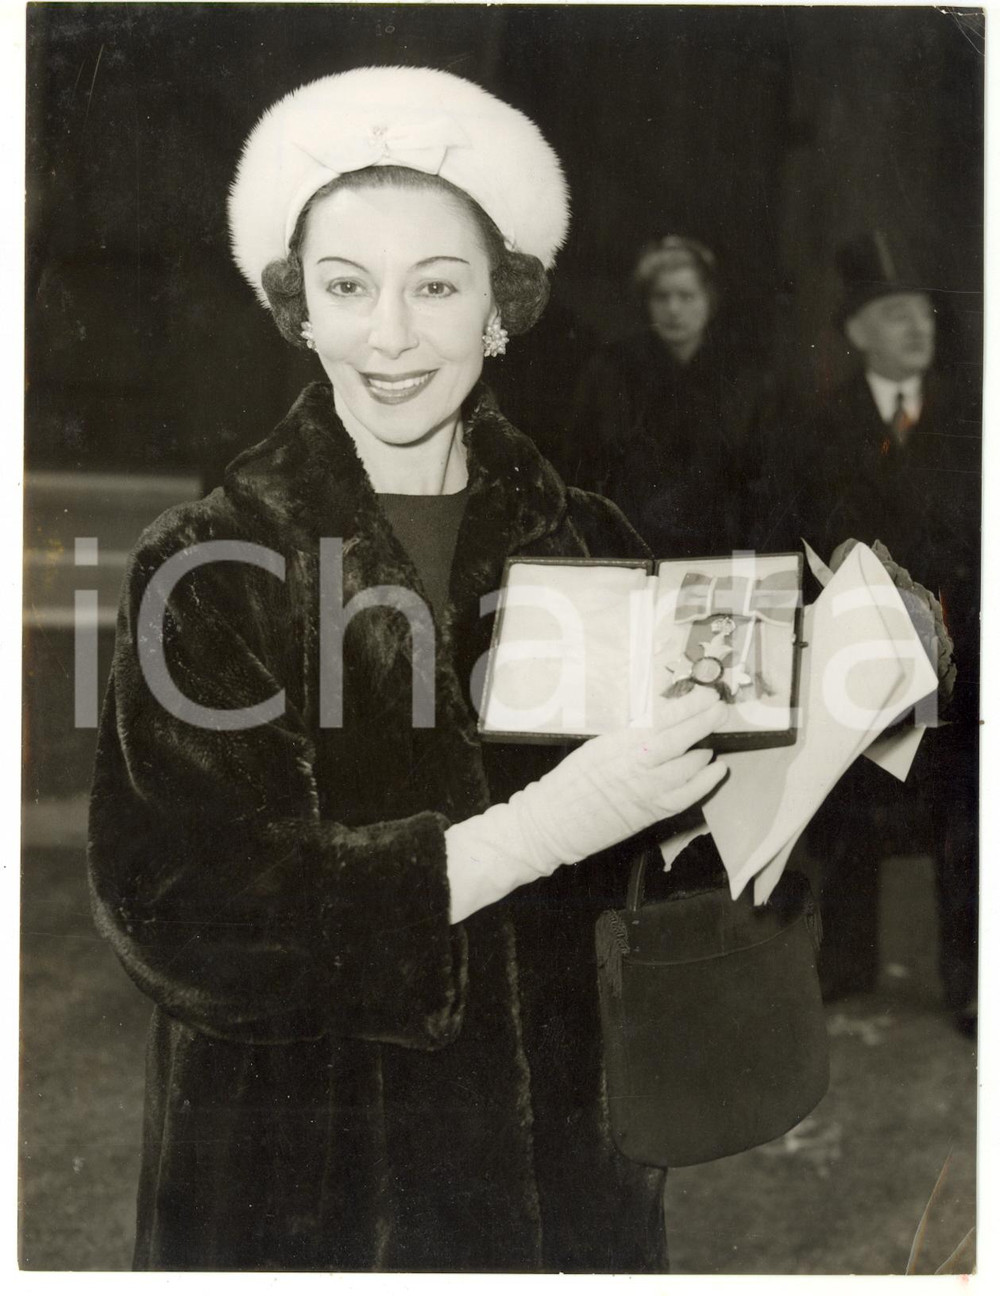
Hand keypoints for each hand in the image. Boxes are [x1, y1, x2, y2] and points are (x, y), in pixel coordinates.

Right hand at [511, 686, 727, 869]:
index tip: (707, 697)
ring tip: (710, 739)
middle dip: (704, 723)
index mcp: (617, 745)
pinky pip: (688, 796)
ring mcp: (646, 792)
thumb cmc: (569, 783)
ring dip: (705, 750)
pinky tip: (716, 768)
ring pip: (689, 768)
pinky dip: (706, 781)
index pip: (661, 722)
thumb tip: (661, 721)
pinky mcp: (652, 814)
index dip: (688, 708)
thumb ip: (628, 737)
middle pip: (679, 741)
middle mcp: (635, 767)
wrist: (552, 824)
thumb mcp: (595, 748)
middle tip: (720, 710)